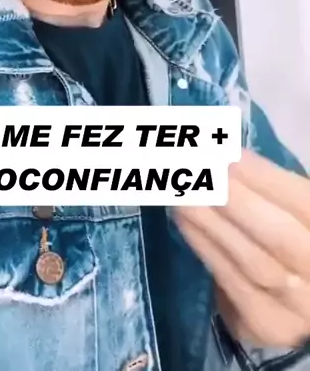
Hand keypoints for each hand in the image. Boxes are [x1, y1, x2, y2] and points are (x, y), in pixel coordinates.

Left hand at [175, 149, 309, 347]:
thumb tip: (225, 156)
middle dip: (235, 200)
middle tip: (197, 171)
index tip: (225, 154)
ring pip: (252, 264)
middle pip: (280, 239)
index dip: (264, 179)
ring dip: (210, 223)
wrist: (300, 294)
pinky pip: (232, 285)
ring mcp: (298, 307)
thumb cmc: (293, 233)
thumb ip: (270, 188)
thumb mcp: (293, 209)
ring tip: (181, 192)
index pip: (303, 205)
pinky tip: (183, 222)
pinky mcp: (268, 325)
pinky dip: (205, 249)